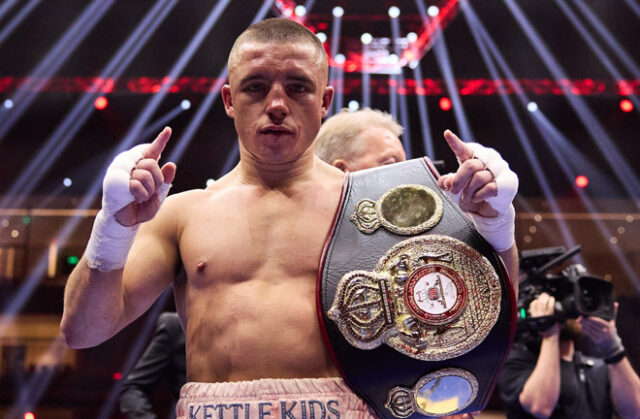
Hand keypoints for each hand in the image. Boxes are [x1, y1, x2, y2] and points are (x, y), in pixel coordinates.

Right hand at [114, 127, 176, 225]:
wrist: (127, 221)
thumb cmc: (141, 207)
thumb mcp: (158, 195)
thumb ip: (165, 181)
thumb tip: (171, 164)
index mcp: (143, 167)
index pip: (153, 151)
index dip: (161, 140)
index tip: (168, 130)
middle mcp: (132, 166)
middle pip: (152, 164)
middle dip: (156, 181)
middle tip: (150, 193)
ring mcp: (123, 173)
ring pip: (146, 174)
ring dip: (148, 190)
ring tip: (141, 197)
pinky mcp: (116, 181)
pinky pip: (137, 184)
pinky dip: (141, 195)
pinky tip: (135, 199)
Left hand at [437, 130, 517, 251]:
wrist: (485, 210)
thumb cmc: (469, 194)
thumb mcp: (454, 189)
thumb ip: (447, 183)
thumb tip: (446, 182)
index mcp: (473, 157)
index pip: (464, 149)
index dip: (455, 142)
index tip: (446, 133)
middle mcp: (488, 159)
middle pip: (470, 165)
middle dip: (459, 180)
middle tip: (453, 190)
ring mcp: (499, 169)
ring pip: (479, 178)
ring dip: (469, 191)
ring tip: (469, 197)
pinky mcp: (508, 181)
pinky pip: (488, 188)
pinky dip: (478, 196)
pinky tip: (477, 198)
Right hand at [529, 293, 558, 336]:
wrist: (550, 335)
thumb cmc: (545, 330)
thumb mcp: (536, 323)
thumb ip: (535, 315)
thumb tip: (537, 308)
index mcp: (534, 316)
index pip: (532, 305)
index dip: (535, 301)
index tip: (537, 299)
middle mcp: (538, 314)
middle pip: (538, 303)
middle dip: (541, 297)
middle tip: (544, 294)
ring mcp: (544, 314)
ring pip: (543, 303)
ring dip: (545, 298)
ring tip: (547, 295)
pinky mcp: (551, 315)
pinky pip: (550, 306)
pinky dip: (551, 301)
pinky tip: (552, 299)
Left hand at [579, 302, 623, 357]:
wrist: (611, 343)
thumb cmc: (611, 329)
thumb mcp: (613, 322)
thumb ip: (613, 313)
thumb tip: (615, 303)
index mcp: (609, 326)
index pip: (599, 321)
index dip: (592, 319)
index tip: (586, 316)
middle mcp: (605, 331)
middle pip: (593, 325)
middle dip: (585, 321)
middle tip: (579, 317)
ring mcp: (601, 336)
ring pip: (590, 329)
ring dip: (583, 325)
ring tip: (579, 321)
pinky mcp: (596, 340)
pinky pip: (589, 334)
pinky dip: (584, 330)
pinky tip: (581, 327)